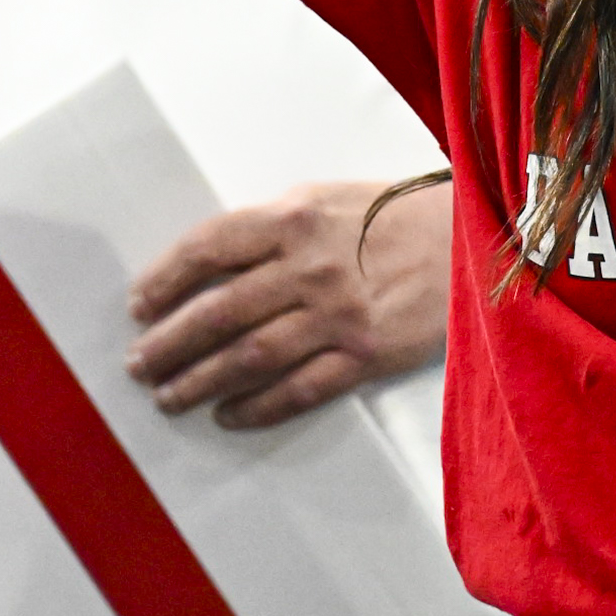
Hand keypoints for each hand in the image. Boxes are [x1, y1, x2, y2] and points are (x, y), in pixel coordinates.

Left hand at [126, 178, 446, 427]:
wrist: (478, 242)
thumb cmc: (399, 215)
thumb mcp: (330, 200)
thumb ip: (273, 230)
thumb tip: (212, 268)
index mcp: (295, 218)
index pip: (208, 248)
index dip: (165, 278)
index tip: (139, 304)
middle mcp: (310, 267)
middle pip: (219, 312)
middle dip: (170, 342)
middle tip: (138, 364)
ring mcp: (338, 315)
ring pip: (249, 357)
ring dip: (200, 380)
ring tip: (169, 396)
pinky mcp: (366, 355)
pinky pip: (298, 390)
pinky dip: (257, 407)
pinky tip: (228, 415)